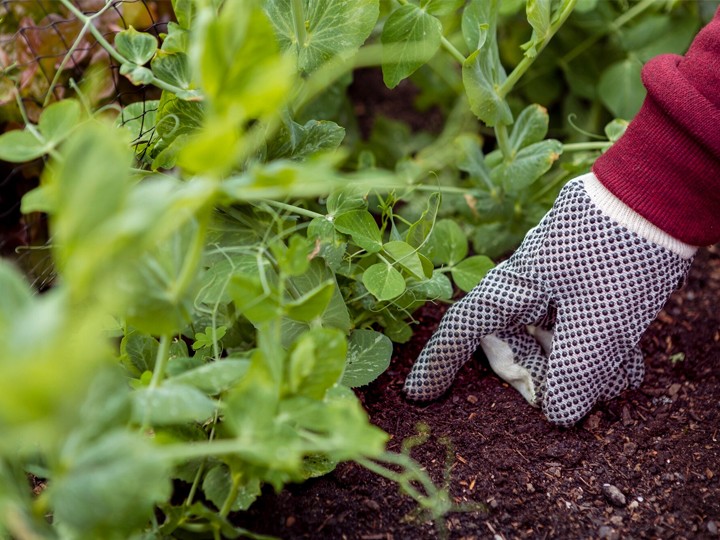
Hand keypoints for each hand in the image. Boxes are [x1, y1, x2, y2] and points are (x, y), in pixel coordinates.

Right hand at [404, 173, 694, 425]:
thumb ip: (576, 371)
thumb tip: (560, 415)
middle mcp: (527, 280)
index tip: (419, 394)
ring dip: (581, 362)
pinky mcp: (585, 270)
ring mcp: (556, 274)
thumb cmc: (621, 250)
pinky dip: (597, 342)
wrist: (662, 187)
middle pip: (517, 341)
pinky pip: (578, 317)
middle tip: (577, 400)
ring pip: (553, 332)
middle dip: (546, 374)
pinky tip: (626, 362)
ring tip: (619, 379)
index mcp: (513, 286)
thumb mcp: (601, 319)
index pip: (463, 329)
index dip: (439, 363)